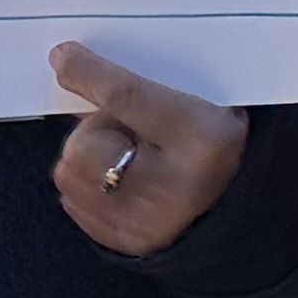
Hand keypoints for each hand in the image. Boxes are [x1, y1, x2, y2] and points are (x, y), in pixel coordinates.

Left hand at [45, 43, 248, 258]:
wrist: (234, 204)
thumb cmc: (211, 141)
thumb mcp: (192, 102)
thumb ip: (133, 88)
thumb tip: (70, 68)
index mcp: (203, 139)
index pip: (128, 98)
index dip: (91, 74)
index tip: (63, 55)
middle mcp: (175, 187)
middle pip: (84, 142)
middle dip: (96, 131)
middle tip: (132, 133)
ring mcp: (147, 222)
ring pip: (70, 172)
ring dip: (89, 158)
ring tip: (129, 158)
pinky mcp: (126, 241)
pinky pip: (73, 200)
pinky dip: (88, 185)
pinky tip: (124, 183)